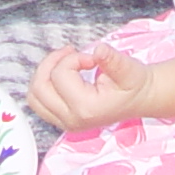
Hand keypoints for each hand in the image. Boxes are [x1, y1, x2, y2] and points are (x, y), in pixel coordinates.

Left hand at [26, 40, 154, 130]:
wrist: (140, 99)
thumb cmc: (134, 85)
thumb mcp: (129, 69)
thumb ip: (113, 60)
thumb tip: (99, 51)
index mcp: (86, 109)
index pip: (60, 76)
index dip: (73, 58)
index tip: (91, 58)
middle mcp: (72, 120)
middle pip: (39, 88)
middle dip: (51, 63)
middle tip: (69, 53)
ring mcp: (66, 123)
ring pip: (34, 97)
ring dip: (44, 74)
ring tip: (64, 62)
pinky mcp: (62, 120)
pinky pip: (39, 103)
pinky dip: (45, 85)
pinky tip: (63, 74)